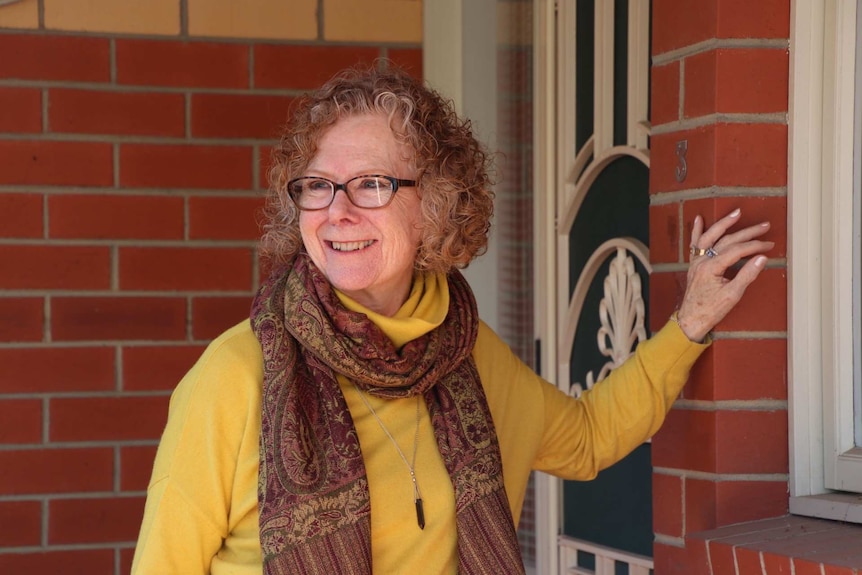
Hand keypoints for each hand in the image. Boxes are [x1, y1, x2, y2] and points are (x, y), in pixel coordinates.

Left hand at [676, 208, 773, 341]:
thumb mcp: (732, 295)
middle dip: (747, 232)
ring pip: (710, 237)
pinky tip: (699, 219)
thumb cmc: (710, 310)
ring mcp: (696, 262)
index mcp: (711, 268)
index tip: (769, 245)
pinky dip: (697, 231)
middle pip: (726, 240)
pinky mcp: (694, 265)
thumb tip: (762, 258)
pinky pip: (695, 244)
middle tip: (764, 226)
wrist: (690, 320)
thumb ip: (747, 275)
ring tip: (736, 213)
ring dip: (723, 224)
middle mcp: (702, 261)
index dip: (754, 246)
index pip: (737, 251)